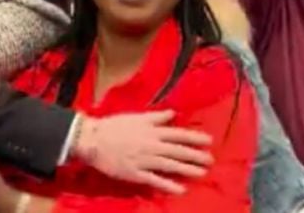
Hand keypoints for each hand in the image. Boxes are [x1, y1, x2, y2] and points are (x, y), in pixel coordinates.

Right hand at [73, 111, 212, 193]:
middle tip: (210, 160)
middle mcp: (152, 146)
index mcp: (152, 131)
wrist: (93, 140)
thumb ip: (156, 117)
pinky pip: (155, 180)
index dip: (194, 138)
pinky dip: (168, 185)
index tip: (209, 141)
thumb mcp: (136, 117)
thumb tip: (173, 113)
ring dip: (187, 169)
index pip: (178, 134)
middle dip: (195, 156)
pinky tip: (181, 190)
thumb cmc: (114, 126)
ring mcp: (145, 161)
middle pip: (178, 151)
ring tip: (202, 173)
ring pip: (170, 165)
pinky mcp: (136, 173)